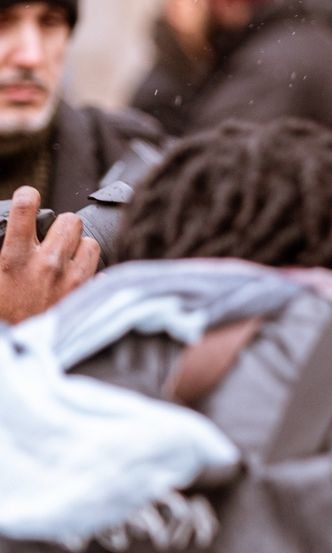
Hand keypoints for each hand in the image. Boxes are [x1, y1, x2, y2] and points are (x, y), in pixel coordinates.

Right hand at [0, 187, 100, 323]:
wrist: (17, 355)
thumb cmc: (4, 312)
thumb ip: (6, 249)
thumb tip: (14, 232)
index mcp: (14, 258)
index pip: (26, 208)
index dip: (27, 197)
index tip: (28, 200)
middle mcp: (47, 265)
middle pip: (71, 220)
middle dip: (61, 227)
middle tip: (51, 239)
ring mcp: (71, 282)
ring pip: (91, 243)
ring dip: (79, 248)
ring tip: (65, 259)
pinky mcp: (86, 298)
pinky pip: (101, 273)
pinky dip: (91, 275)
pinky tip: (75, 281)